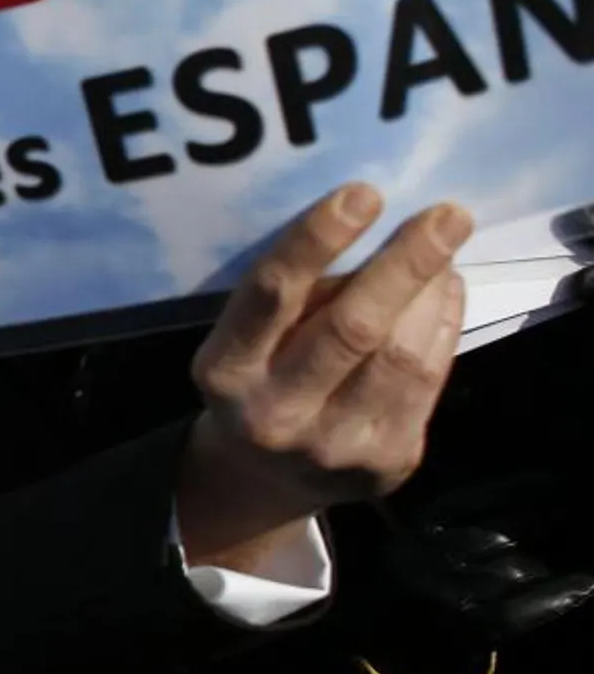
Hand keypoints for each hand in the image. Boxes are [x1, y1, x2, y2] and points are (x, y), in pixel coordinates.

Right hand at [178, 183, 472, 571]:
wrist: (264, 478)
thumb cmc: (256, 381)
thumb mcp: (244, 341)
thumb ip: (291, 299)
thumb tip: (365, 225)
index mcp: (227, 371)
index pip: (272, 295)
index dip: (317, 241)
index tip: (363, 194)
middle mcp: (275, 415)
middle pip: (353, 328)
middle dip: (405, 264)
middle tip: (447, 215)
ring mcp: (335, 446)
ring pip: (402, 356)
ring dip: (431, 293)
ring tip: (445, 249)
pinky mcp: (386, 463)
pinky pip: (428, 383)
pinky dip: (443, 326)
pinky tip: (444, 293)